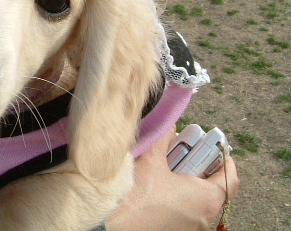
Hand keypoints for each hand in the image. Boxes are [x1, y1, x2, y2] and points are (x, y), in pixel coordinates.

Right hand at [106, 126, 238, 230]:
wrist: (115, 225)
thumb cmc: (137, 196)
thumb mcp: (151, 159)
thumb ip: (164, 138)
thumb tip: (169, 125)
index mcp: (206, 198)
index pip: (230, 178)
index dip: (223, 159)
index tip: (213, 148)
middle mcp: (204, 218)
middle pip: (212, 188)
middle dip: (200, 168)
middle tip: (185, 153)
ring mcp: (190, 228)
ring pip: (197, 201)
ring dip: (187, 183)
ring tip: (167, 169)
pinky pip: (184, 211)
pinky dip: (177, 197)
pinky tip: (157, 188)